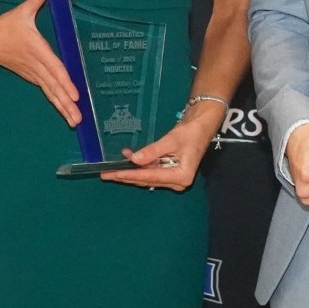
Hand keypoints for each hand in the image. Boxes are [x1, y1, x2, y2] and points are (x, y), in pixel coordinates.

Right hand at [0, 0, 80, 126]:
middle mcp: (36, 65)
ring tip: (75, 121)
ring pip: (50, 92)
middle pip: (53, 86)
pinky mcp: (31, 77)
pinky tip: (66, 112)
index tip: (75, 94)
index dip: (65, 81)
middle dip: (66, 103)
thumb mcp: (21, 11)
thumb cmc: (6, 25)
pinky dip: (56, 102)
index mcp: (36, 49)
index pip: (54, 67)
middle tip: (79, 117)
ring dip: (62, 107)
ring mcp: (32, 73)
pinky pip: (46, 91)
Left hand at [101, 100, 226, 190]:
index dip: (132, 174)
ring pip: (147, 176)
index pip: (152, 176)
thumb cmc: (191, 133)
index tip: (116, 174)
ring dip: (131, 170)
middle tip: (106, 174)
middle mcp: (177, 182)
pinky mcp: (169, 172)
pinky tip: (128, 156)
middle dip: (127, 176)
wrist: (202, 125)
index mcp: (181, 176)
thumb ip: (152, 151)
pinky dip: (139, 164)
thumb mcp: (171, 141)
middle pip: (147, 179)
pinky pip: (151, 170)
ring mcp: (172, 178)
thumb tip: (134, 159)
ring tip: (112, 166)